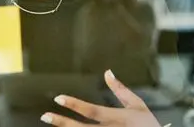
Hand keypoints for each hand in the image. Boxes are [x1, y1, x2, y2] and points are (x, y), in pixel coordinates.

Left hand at [40, 70, 162, 126]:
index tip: (58, 98)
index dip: (74, 104)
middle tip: (45, 116)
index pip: (92, 110)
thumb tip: (107, 72)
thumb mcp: (138, 106)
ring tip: (52, 124)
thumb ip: (121, 90)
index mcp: (116, 118)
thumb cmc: (148, 125)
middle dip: (63, 122)